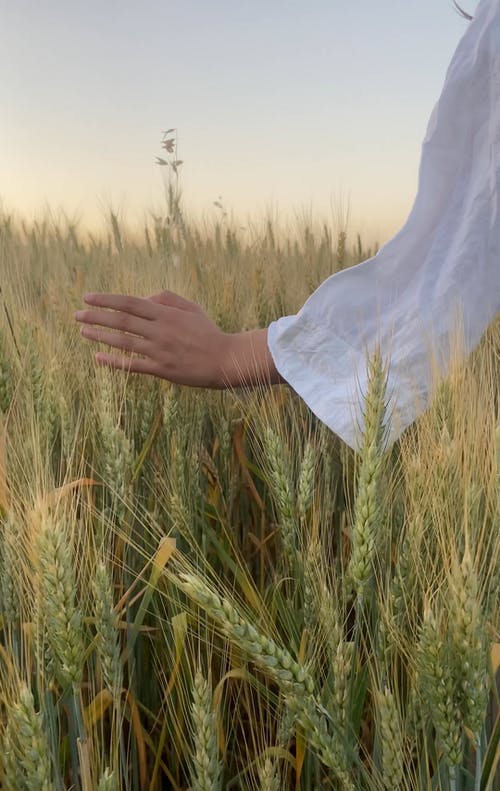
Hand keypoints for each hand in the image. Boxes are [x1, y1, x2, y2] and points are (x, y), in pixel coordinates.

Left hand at [75, 290, 230, 387]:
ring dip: (101, 336)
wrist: (225, 360)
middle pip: (122, 321)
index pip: (129, 303)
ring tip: (83, 332)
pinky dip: (114, 361)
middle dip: (96, 317)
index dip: (107, 299)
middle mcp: (160, 331)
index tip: (88, 297)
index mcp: (166, 314)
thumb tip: (143, 299)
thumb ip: (167, 299)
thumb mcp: (191, 308)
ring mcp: (160, 351)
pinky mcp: (162, 370)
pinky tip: (98, 357)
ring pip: (124, 342)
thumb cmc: (208, 332)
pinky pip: (133, 365)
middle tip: (76, 315)